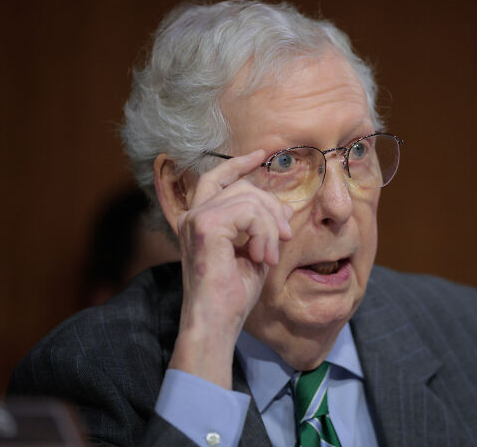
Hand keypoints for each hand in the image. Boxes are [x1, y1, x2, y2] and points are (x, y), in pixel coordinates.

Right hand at [168, 150, 292, 387]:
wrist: (217, 323)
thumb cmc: (232, 296)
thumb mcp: (254, 252)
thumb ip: (262, 226)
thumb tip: (281, 207)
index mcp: (200, 220)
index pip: (218, 177)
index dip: (239, 164)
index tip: (261, 154)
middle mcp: (193, 215)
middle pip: (243, 187)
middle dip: (271, 207)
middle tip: (283, 236)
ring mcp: (197, 219)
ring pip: (250, 198)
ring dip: (270, 227)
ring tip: (270, 255)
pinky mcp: (205, 226)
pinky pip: (250, 212)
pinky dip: (264, 233)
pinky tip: (262, 257)